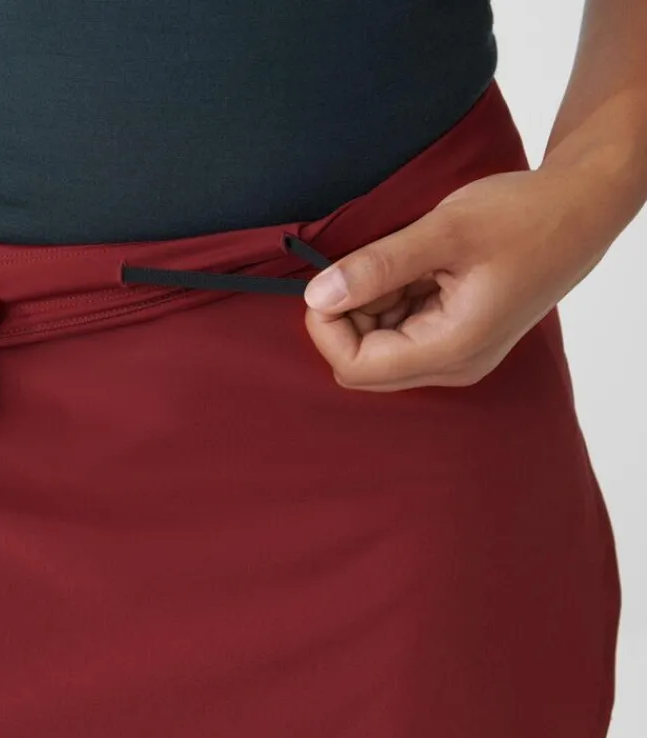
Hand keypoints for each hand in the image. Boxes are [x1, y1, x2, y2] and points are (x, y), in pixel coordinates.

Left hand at [302, 166, 609, 390]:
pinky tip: (418, 268)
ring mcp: (454, 357)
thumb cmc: (525, 216)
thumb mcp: (444, 232)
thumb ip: (377, 266)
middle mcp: (451, 366)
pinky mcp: (454, 340)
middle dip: (350, 316)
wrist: (580, 210)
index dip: (327, 327)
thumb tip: (317, 294)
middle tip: (373, 265)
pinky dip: (392, 300)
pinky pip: (400, 333)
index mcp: (451, 349)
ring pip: (378, 347)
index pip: (354, 367)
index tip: (329, 281)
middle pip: (362, 364)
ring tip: (409, 261)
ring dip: (373, 304)